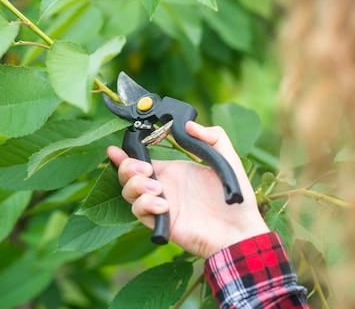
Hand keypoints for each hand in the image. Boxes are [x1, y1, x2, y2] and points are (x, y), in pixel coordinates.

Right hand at [106, 121, 268, 258]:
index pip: (140, 160)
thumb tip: (188, 125)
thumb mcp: (226, 159)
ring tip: (158, 188)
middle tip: (145, 169)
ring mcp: (160, 205)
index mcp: (173, 171)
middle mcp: (162, 187)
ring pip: (128, 193)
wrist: (240, 229)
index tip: (114, 149)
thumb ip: (212, 136)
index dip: (124, 154)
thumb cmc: (235, 197)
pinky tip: (165, 206)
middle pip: (127, 176)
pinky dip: (146, 205)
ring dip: (136, 186)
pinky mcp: (161, 223)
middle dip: (127, 168)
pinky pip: (139, 212)